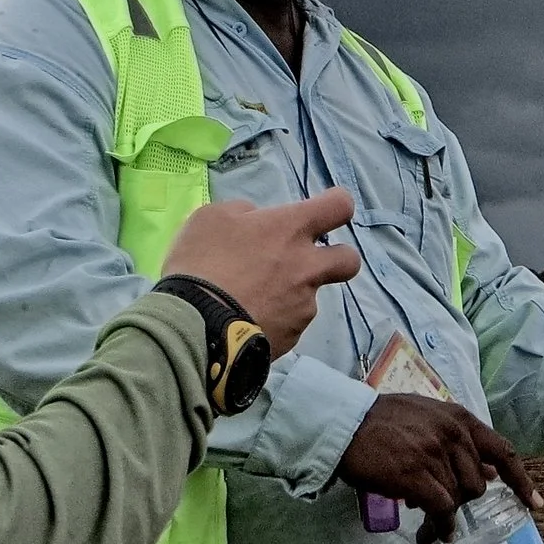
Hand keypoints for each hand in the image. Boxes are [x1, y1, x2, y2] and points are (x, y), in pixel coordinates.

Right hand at [161, 189, 360, 354]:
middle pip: (349, 260)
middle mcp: (307, 267)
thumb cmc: (200, 263)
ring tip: (252, 302)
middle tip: (307, 262)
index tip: (324, 209)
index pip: (340, 206)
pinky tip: (247, 322)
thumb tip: (256, 219)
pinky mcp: (292, 338)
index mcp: (291, 230)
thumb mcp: (211, 218)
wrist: (194, 327)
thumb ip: (243, 213)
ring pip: (311, 298)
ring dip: (291, 296)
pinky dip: (274, 322)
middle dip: (337, 258)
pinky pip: (290, 325)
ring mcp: (303, 307)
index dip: (336, 204)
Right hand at [337, 394, 540, 543]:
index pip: (502, 451)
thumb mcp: (427, 418)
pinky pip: (442, 509)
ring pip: (459, 499)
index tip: (534, 503)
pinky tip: (433, 534)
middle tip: (442, 507)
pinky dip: (441, 525)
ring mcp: (435, 454)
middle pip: (478, 483)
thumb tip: (487, 470)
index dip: (521, 480)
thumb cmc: (382, 422)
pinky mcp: (416, 475)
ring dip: (447, 517)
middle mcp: (453, 434)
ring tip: (430, 525)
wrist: (345, 423)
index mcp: (459, 418)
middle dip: (463, 500)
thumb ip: (456, 440)